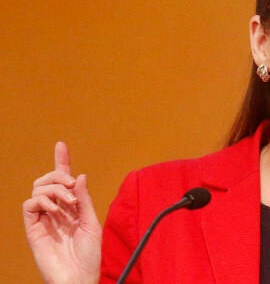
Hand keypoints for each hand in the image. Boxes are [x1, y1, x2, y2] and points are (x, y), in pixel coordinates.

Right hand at [23, 142, 101, 283]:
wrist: (78, 277)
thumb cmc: (89, 255)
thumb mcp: (92, 223)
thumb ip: (84, 200)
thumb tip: (79, 176)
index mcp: (73, 208)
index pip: (65, 181)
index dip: (62, 162)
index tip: (61, 145)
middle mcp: (57, 210)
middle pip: (49, 180)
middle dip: (60, 176)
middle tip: (72, 188)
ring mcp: (44, 218)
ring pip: (39, 188)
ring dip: (54, 189)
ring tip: (68, 203)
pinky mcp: (33, 228)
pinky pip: (29, 204)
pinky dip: (42, 200)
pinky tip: (55, 209)